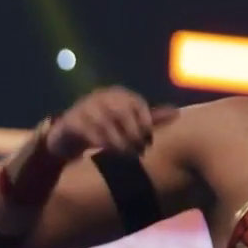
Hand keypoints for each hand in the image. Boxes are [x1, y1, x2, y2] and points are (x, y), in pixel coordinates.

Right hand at [46, 87, 179, 156]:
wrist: (70, 133)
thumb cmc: (107, 127)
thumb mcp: (128, 120)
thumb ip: (150, 117)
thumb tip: (177, 112)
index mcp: (118, 94)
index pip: (136, 103)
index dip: (145, 121)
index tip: (149, 139)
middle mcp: (102, 96)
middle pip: (121, 111)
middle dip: (133, 131)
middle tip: (139, 149)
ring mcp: (85, 106)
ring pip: (105, 122)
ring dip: (118, 140)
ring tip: (127, 154)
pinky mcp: (71, 120)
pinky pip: (88, 130)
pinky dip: (100, 142)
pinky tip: (108, 152)